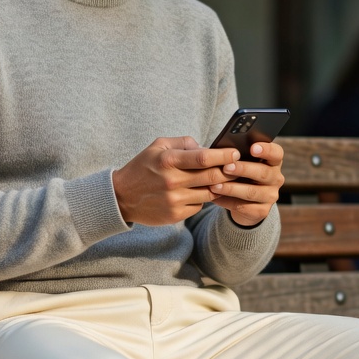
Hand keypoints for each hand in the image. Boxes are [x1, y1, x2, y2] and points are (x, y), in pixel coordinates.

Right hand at [112, 137, 239, 225]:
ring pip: (209, 193)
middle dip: (228, 171)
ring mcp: (174, 200)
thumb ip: (183, 143)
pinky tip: (197, 192)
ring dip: (217, 186)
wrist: (122, 196)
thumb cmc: (143, 167)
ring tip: (218, 180)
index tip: (235, 153)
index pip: (204, 157)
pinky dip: (202, 198)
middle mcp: (172, 181)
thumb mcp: (158, 146)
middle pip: (212, 176)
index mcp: (168, 161)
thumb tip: (207, 147)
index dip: (223, 155)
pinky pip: (199, 206)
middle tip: (236, 167)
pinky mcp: (175, 215)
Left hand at [208, 140, 283, 227]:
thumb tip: (220, 150)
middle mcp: (275, 178)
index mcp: (273, 161)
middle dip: (243, 169)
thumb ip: (236, 156)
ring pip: (252, 192)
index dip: (266, 150)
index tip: (252, 148)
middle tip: (226, 167)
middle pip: (263, 173)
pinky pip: (244, 207)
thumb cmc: (239, 174)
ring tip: (215, 185)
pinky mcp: (262, 211)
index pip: (276, 153)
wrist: (242, 201)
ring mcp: (270, 196)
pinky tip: (215, 197)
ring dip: (232, 188)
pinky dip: (227, 201)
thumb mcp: (240, 163)